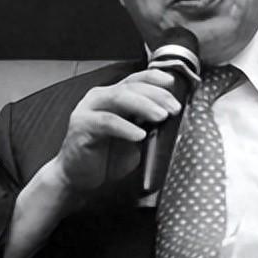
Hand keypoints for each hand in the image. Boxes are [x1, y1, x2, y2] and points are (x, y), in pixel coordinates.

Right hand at [54, 69, 181, 194]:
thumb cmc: (107, 157)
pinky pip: (106, 122)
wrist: (78, 178)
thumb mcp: (136, 139)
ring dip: (144, 106)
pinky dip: (125, 128)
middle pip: (131, 87)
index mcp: (114, 95)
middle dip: (156, 95)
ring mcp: (89, 109)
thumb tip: (178, 121)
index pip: (136, 79)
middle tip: (174, 108)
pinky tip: (139, 135)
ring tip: (161, 116)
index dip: (155, 78)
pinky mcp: (81, 126)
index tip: (173, 83)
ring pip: (119, 99)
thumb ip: (151, 126)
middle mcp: (100, 97)